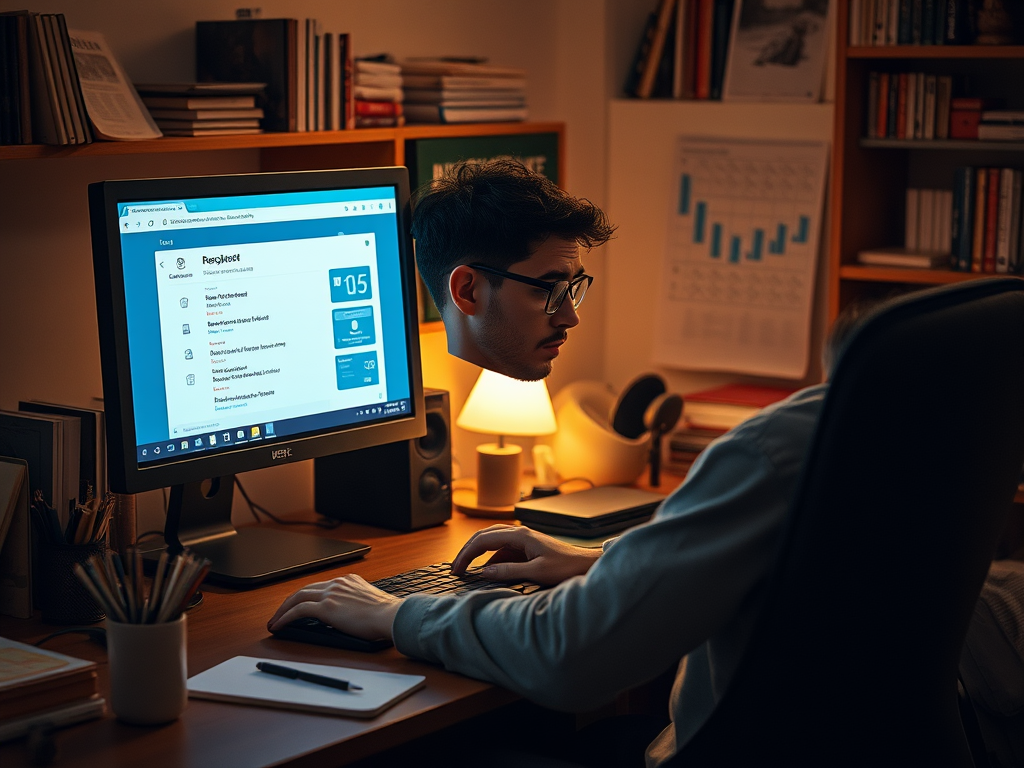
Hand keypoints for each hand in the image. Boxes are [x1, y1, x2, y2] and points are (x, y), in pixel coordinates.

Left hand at [267, 575, 402, 640]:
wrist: (391, 615)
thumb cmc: (386, 615)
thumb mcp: (370, 603)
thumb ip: (355, 604)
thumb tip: (345, 618)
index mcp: (349, 580)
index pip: (320, 586)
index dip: (306, 596)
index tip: (298, 606)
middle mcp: (338, 583)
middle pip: (305, 589)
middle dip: (289, 602)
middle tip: (280, 613)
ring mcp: (331, 593)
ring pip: (297, 597)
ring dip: (283, 610)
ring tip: (274, 621)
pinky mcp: (326, 607)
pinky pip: (298, 610)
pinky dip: (285, 617)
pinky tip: (279, 626)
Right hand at [451, 524, 601, 585]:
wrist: (585, 565)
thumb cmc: (565, 567)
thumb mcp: (536, 572)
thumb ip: (508, 572)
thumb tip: (483, 573)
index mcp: (520, 535)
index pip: (483, 540)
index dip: (466, 554)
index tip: (457, 569)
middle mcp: (519, 534)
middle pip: (484, 537)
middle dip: (467, 552)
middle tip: (455, 568)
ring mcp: (522, 540)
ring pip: (492, 543)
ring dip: (478, 555)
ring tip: (466, 570)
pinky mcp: (526, 549)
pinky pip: (502, 552)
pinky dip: (491, 561)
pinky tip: (487, 573)